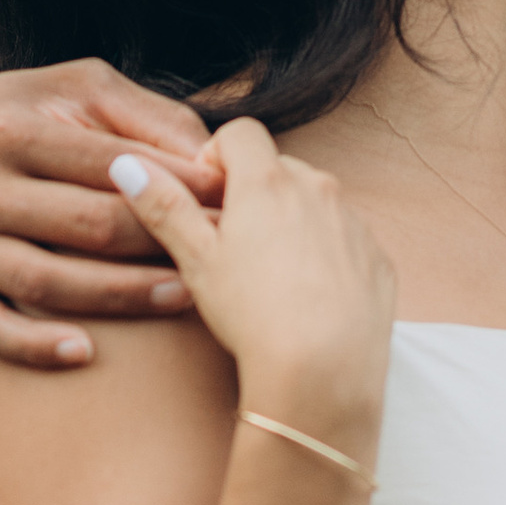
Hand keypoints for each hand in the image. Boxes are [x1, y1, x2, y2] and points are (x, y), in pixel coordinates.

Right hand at [0, 65, 223, 369]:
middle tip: (218, 254)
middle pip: (84, 225)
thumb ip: (141, 114)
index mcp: (8, 129)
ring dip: (120, 296)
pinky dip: (35, 346)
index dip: (174, 185)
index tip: (225, 203)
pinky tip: (85, 353)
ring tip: (183, 296)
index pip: (108, 163)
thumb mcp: (73, 90)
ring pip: (45, 282)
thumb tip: (208, 156)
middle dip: (159, 241)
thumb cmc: (19, 117)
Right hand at [107, 126, 394, 464]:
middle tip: (234, 244)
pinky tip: (310, 297)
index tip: (207, 197)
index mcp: (268, 181)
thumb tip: (127, 165)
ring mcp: (354, 223)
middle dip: (255, 192)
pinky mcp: (378, 258)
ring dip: (293, 221)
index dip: (218, 157)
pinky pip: (347, 239)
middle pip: (279, 167)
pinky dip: (327, 254)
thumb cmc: (253, 315)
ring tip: (271, 277)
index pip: (241, 133)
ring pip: (316, 203)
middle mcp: (318, 188)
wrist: (323, 371)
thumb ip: (165, 206)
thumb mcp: (196, 261)